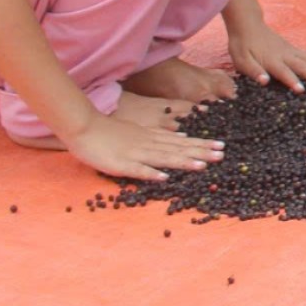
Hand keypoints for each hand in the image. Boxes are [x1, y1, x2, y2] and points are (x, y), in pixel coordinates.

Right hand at [69, 111, 224, 182]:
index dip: (202, 144)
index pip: (182, 141)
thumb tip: (182, 137)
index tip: (221, 147)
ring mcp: (135, 153)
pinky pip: (137, 170)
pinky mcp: (120, 164)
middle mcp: (148, 144)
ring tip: (203, 166)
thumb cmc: (110, 131)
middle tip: (222, 155)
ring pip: (163, 158)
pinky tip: (164, 178)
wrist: (84, 127)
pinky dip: (151, 173)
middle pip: (178, 148)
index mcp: (153, 137)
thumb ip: (160, 136)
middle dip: (200, 152)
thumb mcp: (140, 131)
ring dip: (183, 162)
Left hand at [229, 20, 305, 93]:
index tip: (303, 90)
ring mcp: (291, 51)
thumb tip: (264, 81)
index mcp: (271, 60)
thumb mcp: (241, 59)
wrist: (248, 24)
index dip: (292, 81)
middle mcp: (285, 55)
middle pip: (303, 66)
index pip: (283, 72)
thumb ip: (253, 70)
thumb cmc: (242, 45)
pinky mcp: (294, 48)